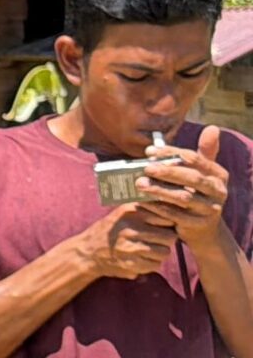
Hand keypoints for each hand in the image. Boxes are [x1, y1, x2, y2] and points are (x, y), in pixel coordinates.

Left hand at [133, 127, 232, 254]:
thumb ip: (202, 154)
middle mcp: (218, 191)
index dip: (171, 154)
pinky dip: (158, 207)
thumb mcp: (203, 174)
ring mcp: (210, 209)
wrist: (204, 230)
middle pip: (191, 178)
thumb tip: (212, 127)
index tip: (149, 151)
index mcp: (218, 174)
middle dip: (167, 172)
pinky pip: (175, 215)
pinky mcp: (198, 224)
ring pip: (183, 197)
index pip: (194, 159)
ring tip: (139, 184)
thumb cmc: (197, 194)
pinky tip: (142, 201)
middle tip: (145, 168)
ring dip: (159, 190)